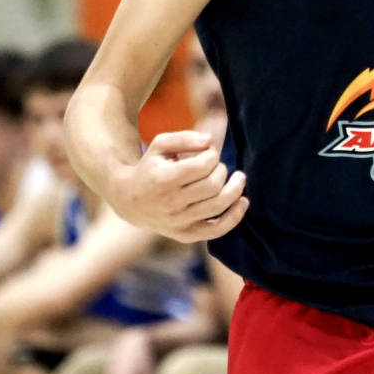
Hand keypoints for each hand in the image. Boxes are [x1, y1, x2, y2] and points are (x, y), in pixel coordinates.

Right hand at [112, 131, 248, 242]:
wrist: (129, 200)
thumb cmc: (150, 167)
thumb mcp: (160, 145)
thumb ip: (185, 138)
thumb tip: (210, 142)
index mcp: (164, 179)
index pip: (202, 166)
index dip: (212, 156)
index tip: (209, 153)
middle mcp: (171, 204)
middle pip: (213, 185)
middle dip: (221, 170)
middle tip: (217, 166)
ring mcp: (178, 222)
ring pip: (218, 205)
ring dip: (234, 189)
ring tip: (239, 178)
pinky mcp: (185, 235)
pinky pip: (216, 230)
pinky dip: (235, 217)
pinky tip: (243, 201)